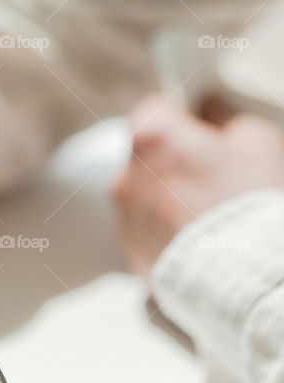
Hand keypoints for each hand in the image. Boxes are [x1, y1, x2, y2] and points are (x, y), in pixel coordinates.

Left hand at [112, 94, 283, 275]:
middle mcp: (126, 175)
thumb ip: (227, 121)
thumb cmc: (247, 206)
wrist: (240, 273)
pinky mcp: (131, 251)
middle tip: (213, 176)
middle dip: (175, 161)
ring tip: (209, 212)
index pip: (155, 109)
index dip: (182, 117)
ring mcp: (125, 216)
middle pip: (147, 156)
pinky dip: (167, 230)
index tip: (199, 127)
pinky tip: (199, 237)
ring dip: (169, 198)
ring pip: (145, 195)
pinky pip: (147, 230)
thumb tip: (216, 120)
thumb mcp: (256, 142)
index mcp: (151, 138)